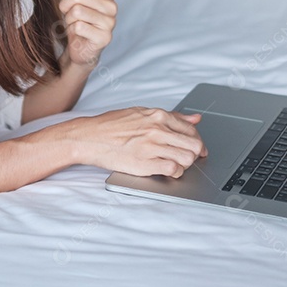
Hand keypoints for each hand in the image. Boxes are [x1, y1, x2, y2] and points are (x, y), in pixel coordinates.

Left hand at [59, 0, 116, 68]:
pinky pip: (79, 26)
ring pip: (76, 11)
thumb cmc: (77, 20)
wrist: (80, 47)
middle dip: (65, 4)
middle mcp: (112, 7)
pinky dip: (72, 29)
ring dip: (68, 18)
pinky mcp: (104, 37)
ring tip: (74, 22)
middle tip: (68, 12)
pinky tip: (78, 33)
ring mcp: (110, 23)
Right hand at [68, 107, 207, 177]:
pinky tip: (167, 170)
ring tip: (175, 163)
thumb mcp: (142, 113)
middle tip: (188, 158)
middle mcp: (157, 130)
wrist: (89, 137)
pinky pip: (173, 170)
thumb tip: (195, 119)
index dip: (197, 141)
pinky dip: (175, 173)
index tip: (197, 148)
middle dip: (195, 154)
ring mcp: (151, 147)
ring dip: (185, 164)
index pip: (191, 130)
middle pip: (194, 145)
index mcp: (158, 115)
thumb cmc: (112, 126)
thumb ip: (171, 117)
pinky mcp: (144, 164)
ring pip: (187, 159)